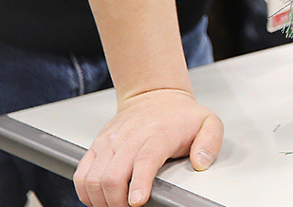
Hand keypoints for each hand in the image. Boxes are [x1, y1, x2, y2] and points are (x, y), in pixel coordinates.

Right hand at [73, 88, 223, 206]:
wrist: (155, 95)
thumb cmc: (181, 115)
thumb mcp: (208, 122)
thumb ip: (210, 142)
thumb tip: (200, 162)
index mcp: (159, 133)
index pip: (145, 160)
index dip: (139, 184)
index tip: (137, 202)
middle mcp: (131, 137)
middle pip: (113, 175)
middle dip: (117, 201)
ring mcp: (111, 141)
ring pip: (94, 177)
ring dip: (101, 199)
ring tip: (115, 205)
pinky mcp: (97, 145)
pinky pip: (82, 173)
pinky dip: (85, 191)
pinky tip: (98, 198)